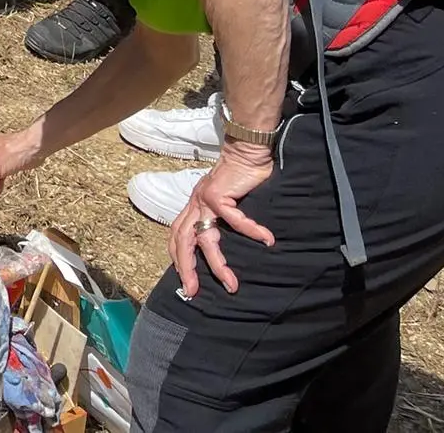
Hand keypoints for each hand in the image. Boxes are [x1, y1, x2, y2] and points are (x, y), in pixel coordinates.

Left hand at [170, 144, 275, 297]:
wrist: (245, 151)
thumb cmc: (240, 179)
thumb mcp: (227, 203)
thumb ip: (222, 221)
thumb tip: (229, 246)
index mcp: (193, 209)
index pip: (177, 237)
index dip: (179, 259)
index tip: (187, 282)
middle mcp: (194, 205)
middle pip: (181, 241)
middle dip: (185, 268)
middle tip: (192, 291)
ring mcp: (203, 199)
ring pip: (204, 237)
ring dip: (216, 263)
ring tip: (231, 283)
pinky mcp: (217, 193)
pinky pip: (234, 219)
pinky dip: (250, 230)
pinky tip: (266, 240)